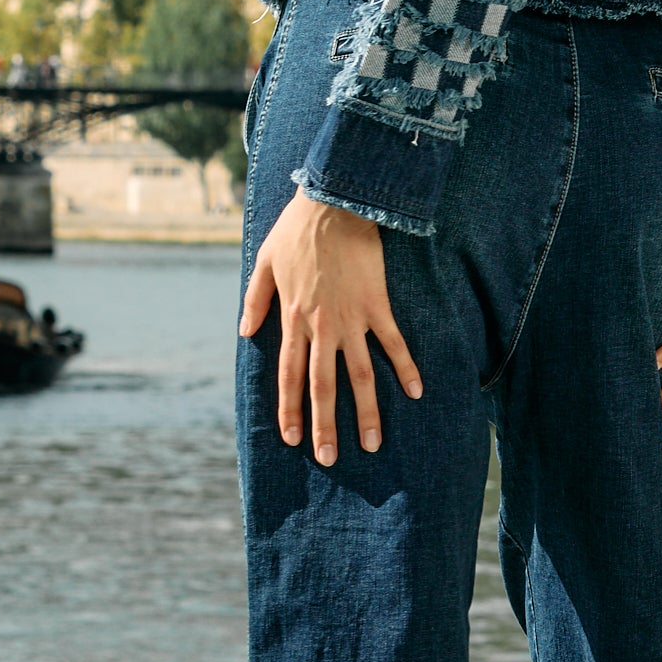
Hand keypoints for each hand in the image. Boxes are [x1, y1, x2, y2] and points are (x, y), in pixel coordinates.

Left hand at [240, 186, 422, 467]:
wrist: (335, 203)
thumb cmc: (296, 230)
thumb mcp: (264, 263)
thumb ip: (255, 301)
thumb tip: (244, 333)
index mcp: (293, 320)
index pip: (290, 376)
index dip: (291, 409)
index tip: (292, 439)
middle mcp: (322, 327)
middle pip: (323, 386)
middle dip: (325, 426)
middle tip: (331, 458)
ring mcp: (352, 318)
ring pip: (360, 374)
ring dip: (366, 411)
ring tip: (372, 443)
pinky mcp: (378, 305)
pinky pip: (393, 343)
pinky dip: (405, 367)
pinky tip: (416, 392)